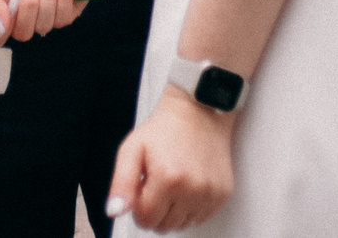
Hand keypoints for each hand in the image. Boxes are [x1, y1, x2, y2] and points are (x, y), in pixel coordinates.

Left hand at [107, 88, 233, 232]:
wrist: (199, 111)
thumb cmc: (165, 129)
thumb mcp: (132, 149)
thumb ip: (121, 184)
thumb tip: (114, 211)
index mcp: (167, 178)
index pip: (146, 220)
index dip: (139, 207)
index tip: (143, 188)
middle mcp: (191, 189)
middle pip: (164, 226)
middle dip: (156, 209)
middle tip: (157, 182)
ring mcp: (210, 193)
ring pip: (183, 224)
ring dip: (174, 210)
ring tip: (173, 182)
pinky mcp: (222, 194)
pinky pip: (201, 218)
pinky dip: (191, 207)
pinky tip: (188, 185)